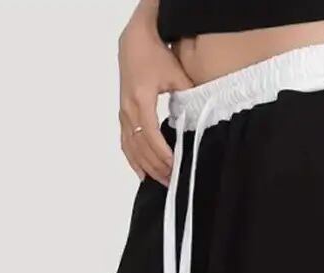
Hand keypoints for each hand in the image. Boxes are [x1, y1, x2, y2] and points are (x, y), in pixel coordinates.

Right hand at [118, 1, 192, 185]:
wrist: (134, 40)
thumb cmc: (156, 54)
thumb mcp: (176, 73)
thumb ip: (188, 95)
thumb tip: (201, 118)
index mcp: (141, 99)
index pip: (150, 134)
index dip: (162, 153)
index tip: (175, 166)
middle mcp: (128, 109)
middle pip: (141, 146)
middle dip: (157, 166)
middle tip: (172, 181)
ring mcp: (123, 113)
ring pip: (132, 148)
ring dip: (146, 166)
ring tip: (161, 181)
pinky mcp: (122, 114)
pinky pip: (125, 142)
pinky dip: (133, 160)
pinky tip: (142, 173)